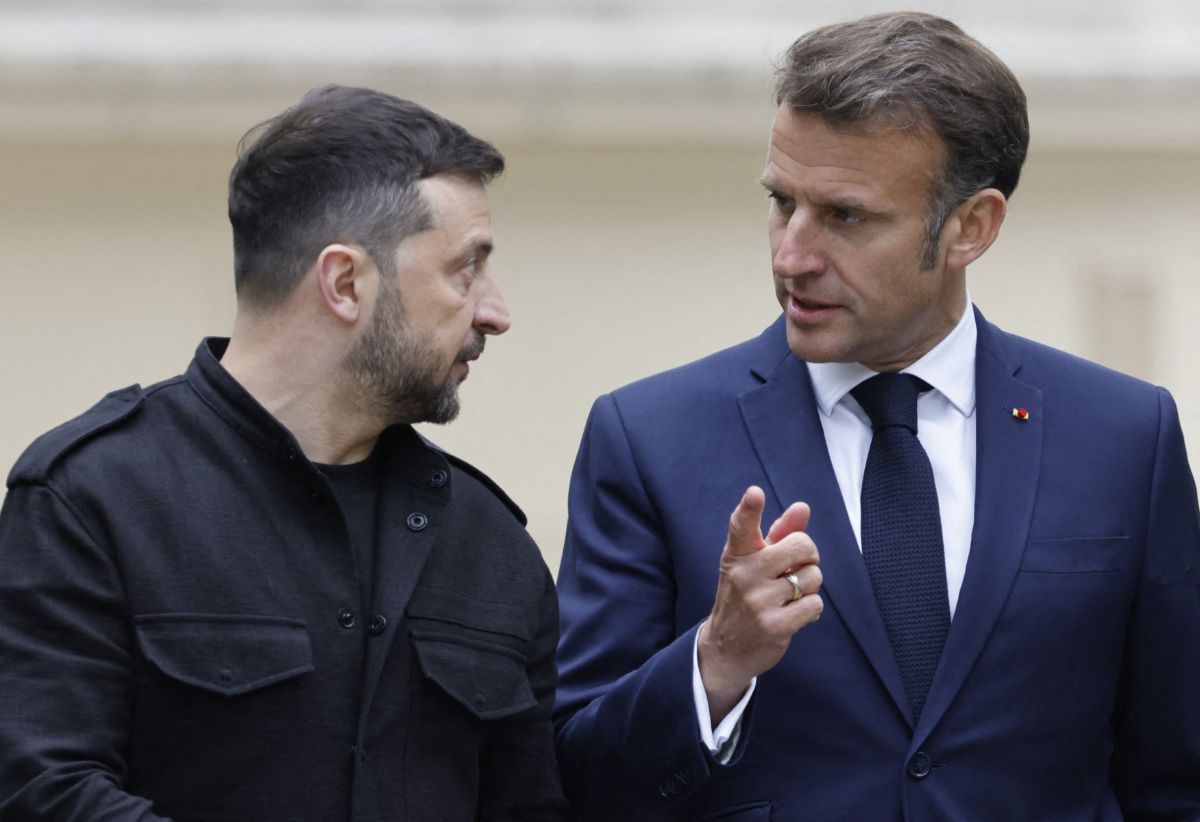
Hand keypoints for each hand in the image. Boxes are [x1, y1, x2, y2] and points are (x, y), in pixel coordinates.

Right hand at [697, 485, 822, 723]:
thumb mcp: (754, 562)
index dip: (749, 508)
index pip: (741, 525)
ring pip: (812, 577)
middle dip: (809, 557)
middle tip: (795, 569)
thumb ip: (780, 534)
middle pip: (801, 546)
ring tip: (790, 596)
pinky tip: (794, 615)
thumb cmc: (745, 595)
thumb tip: (802, 507)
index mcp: (737, 554)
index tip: (755, 494)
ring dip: (810, 587)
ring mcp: (757, 601)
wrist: (725, 647)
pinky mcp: (773, 626)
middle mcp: (744, 574)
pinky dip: (811, 609)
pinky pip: (815, 604)